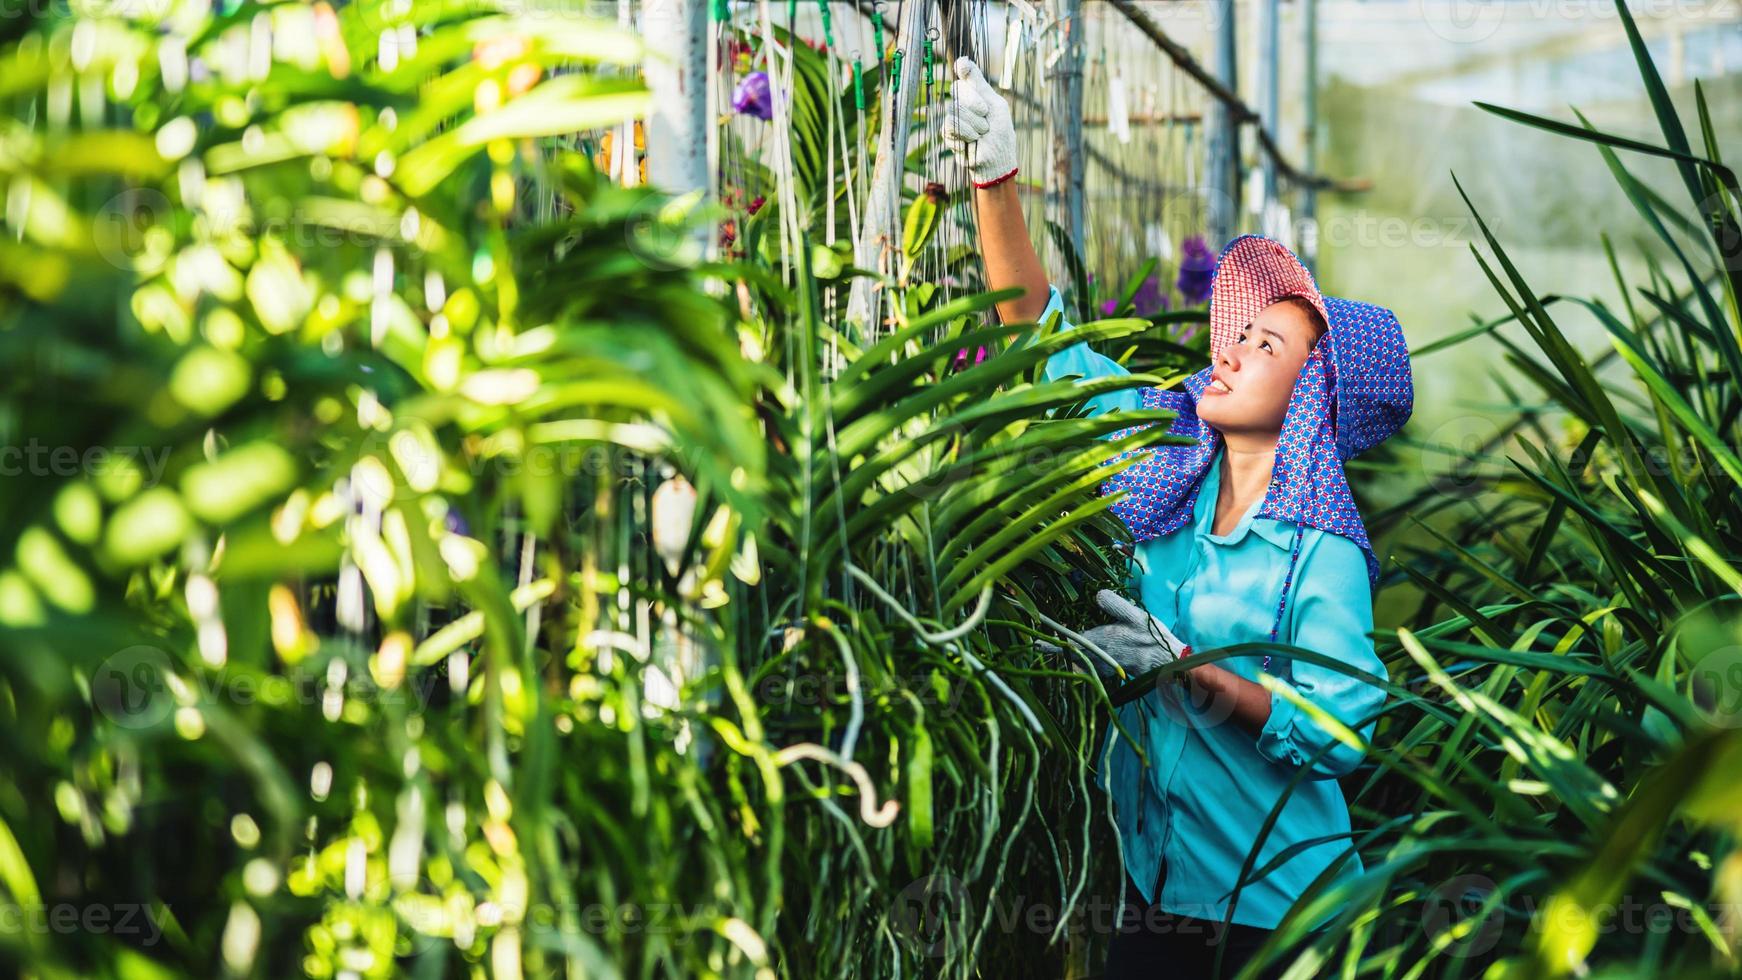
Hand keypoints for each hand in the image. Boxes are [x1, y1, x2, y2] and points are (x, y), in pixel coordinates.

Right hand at [940, 56, 1018, 187]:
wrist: (996, 160)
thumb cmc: (1001, 133)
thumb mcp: (995, 105)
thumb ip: (979, 84)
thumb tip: (962, 60)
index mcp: (977, 93)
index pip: (965, 74)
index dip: (964, 70)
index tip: (963, 68)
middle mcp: (964, 102)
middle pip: (958, 89)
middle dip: (976, 105)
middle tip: (986, 118)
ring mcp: (954, 117)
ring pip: (954, 108)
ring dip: (974, 124)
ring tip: (981, 134)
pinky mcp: (948, 133)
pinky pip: (950, 124)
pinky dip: (965, 134)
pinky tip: (971, 142)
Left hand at [1038, 590, 1191, 680]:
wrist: (1169, 663)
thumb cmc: (1152, 638)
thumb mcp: (1136, 615)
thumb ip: (1115, 604)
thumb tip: (1097, 594)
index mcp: (1101, 640)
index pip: (1070, 641)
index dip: (1052, 642)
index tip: (1036, 643)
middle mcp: (1099, 655)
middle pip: (1072, 653)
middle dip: (1058, 648)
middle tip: (1041, 644)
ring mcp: (1106, 665)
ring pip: (1082, 660)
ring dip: (1072, 655)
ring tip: (1062, 648)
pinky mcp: (1114, 670)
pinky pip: (1094, 665)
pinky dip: (1089, 659)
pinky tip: (1091, 653)